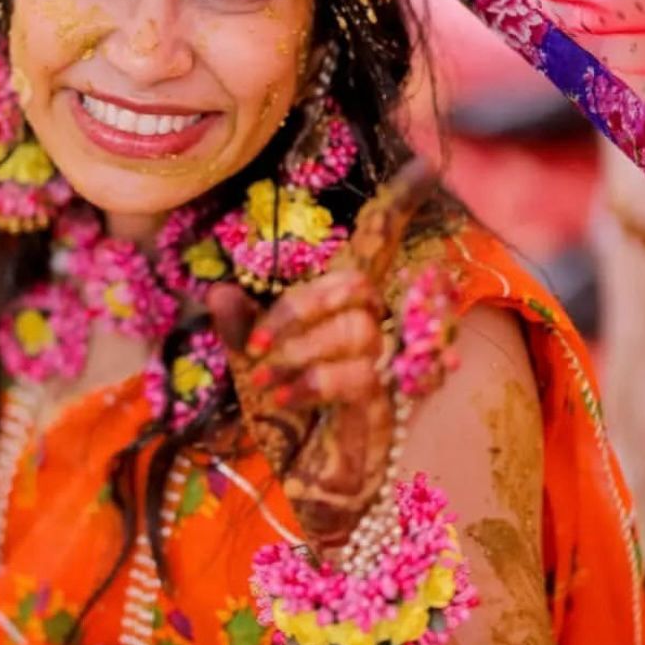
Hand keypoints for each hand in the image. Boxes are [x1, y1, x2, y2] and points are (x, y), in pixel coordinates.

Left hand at [209, 160, 437, 550]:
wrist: (306, 480)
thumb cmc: (283, 418)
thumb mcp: (249, 366)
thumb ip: (238, 326)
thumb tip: (218, 289)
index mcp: (342, 305)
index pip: (379, 244)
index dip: (402, 205)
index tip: (427, 164)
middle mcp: (374, 326)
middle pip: (356, 283)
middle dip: (298, 311)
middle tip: (258, 350)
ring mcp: (387, 363)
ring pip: (355, 328)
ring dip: (298, 354)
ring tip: (266, 382)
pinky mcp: (387, 403)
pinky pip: (355, 373)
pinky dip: (309, 382)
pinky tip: (282, 398)